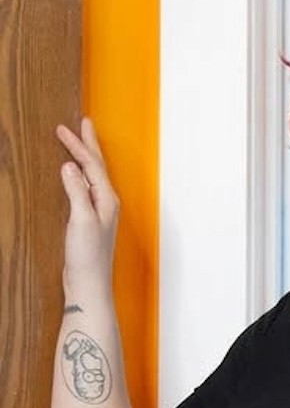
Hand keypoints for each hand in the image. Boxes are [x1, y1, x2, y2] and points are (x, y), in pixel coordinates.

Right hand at [56, 118, 119, 296]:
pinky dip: (80, 175)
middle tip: (83, 123)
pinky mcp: (91, 221)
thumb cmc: (87, 256)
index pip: (92, 165)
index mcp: (107, 199)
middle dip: (88, 144)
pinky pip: (87, 188)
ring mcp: (100, 212)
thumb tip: (70, 166)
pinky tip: (74, 176)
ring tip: (80, 142)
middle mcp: (107, 203)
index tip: (64, 128)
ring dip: (85, 157)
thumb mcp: (81, 219)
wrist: (89, 284)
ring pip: (93, 176)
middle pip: (97, 167)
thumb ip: (77, 191)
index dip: (78, 145)